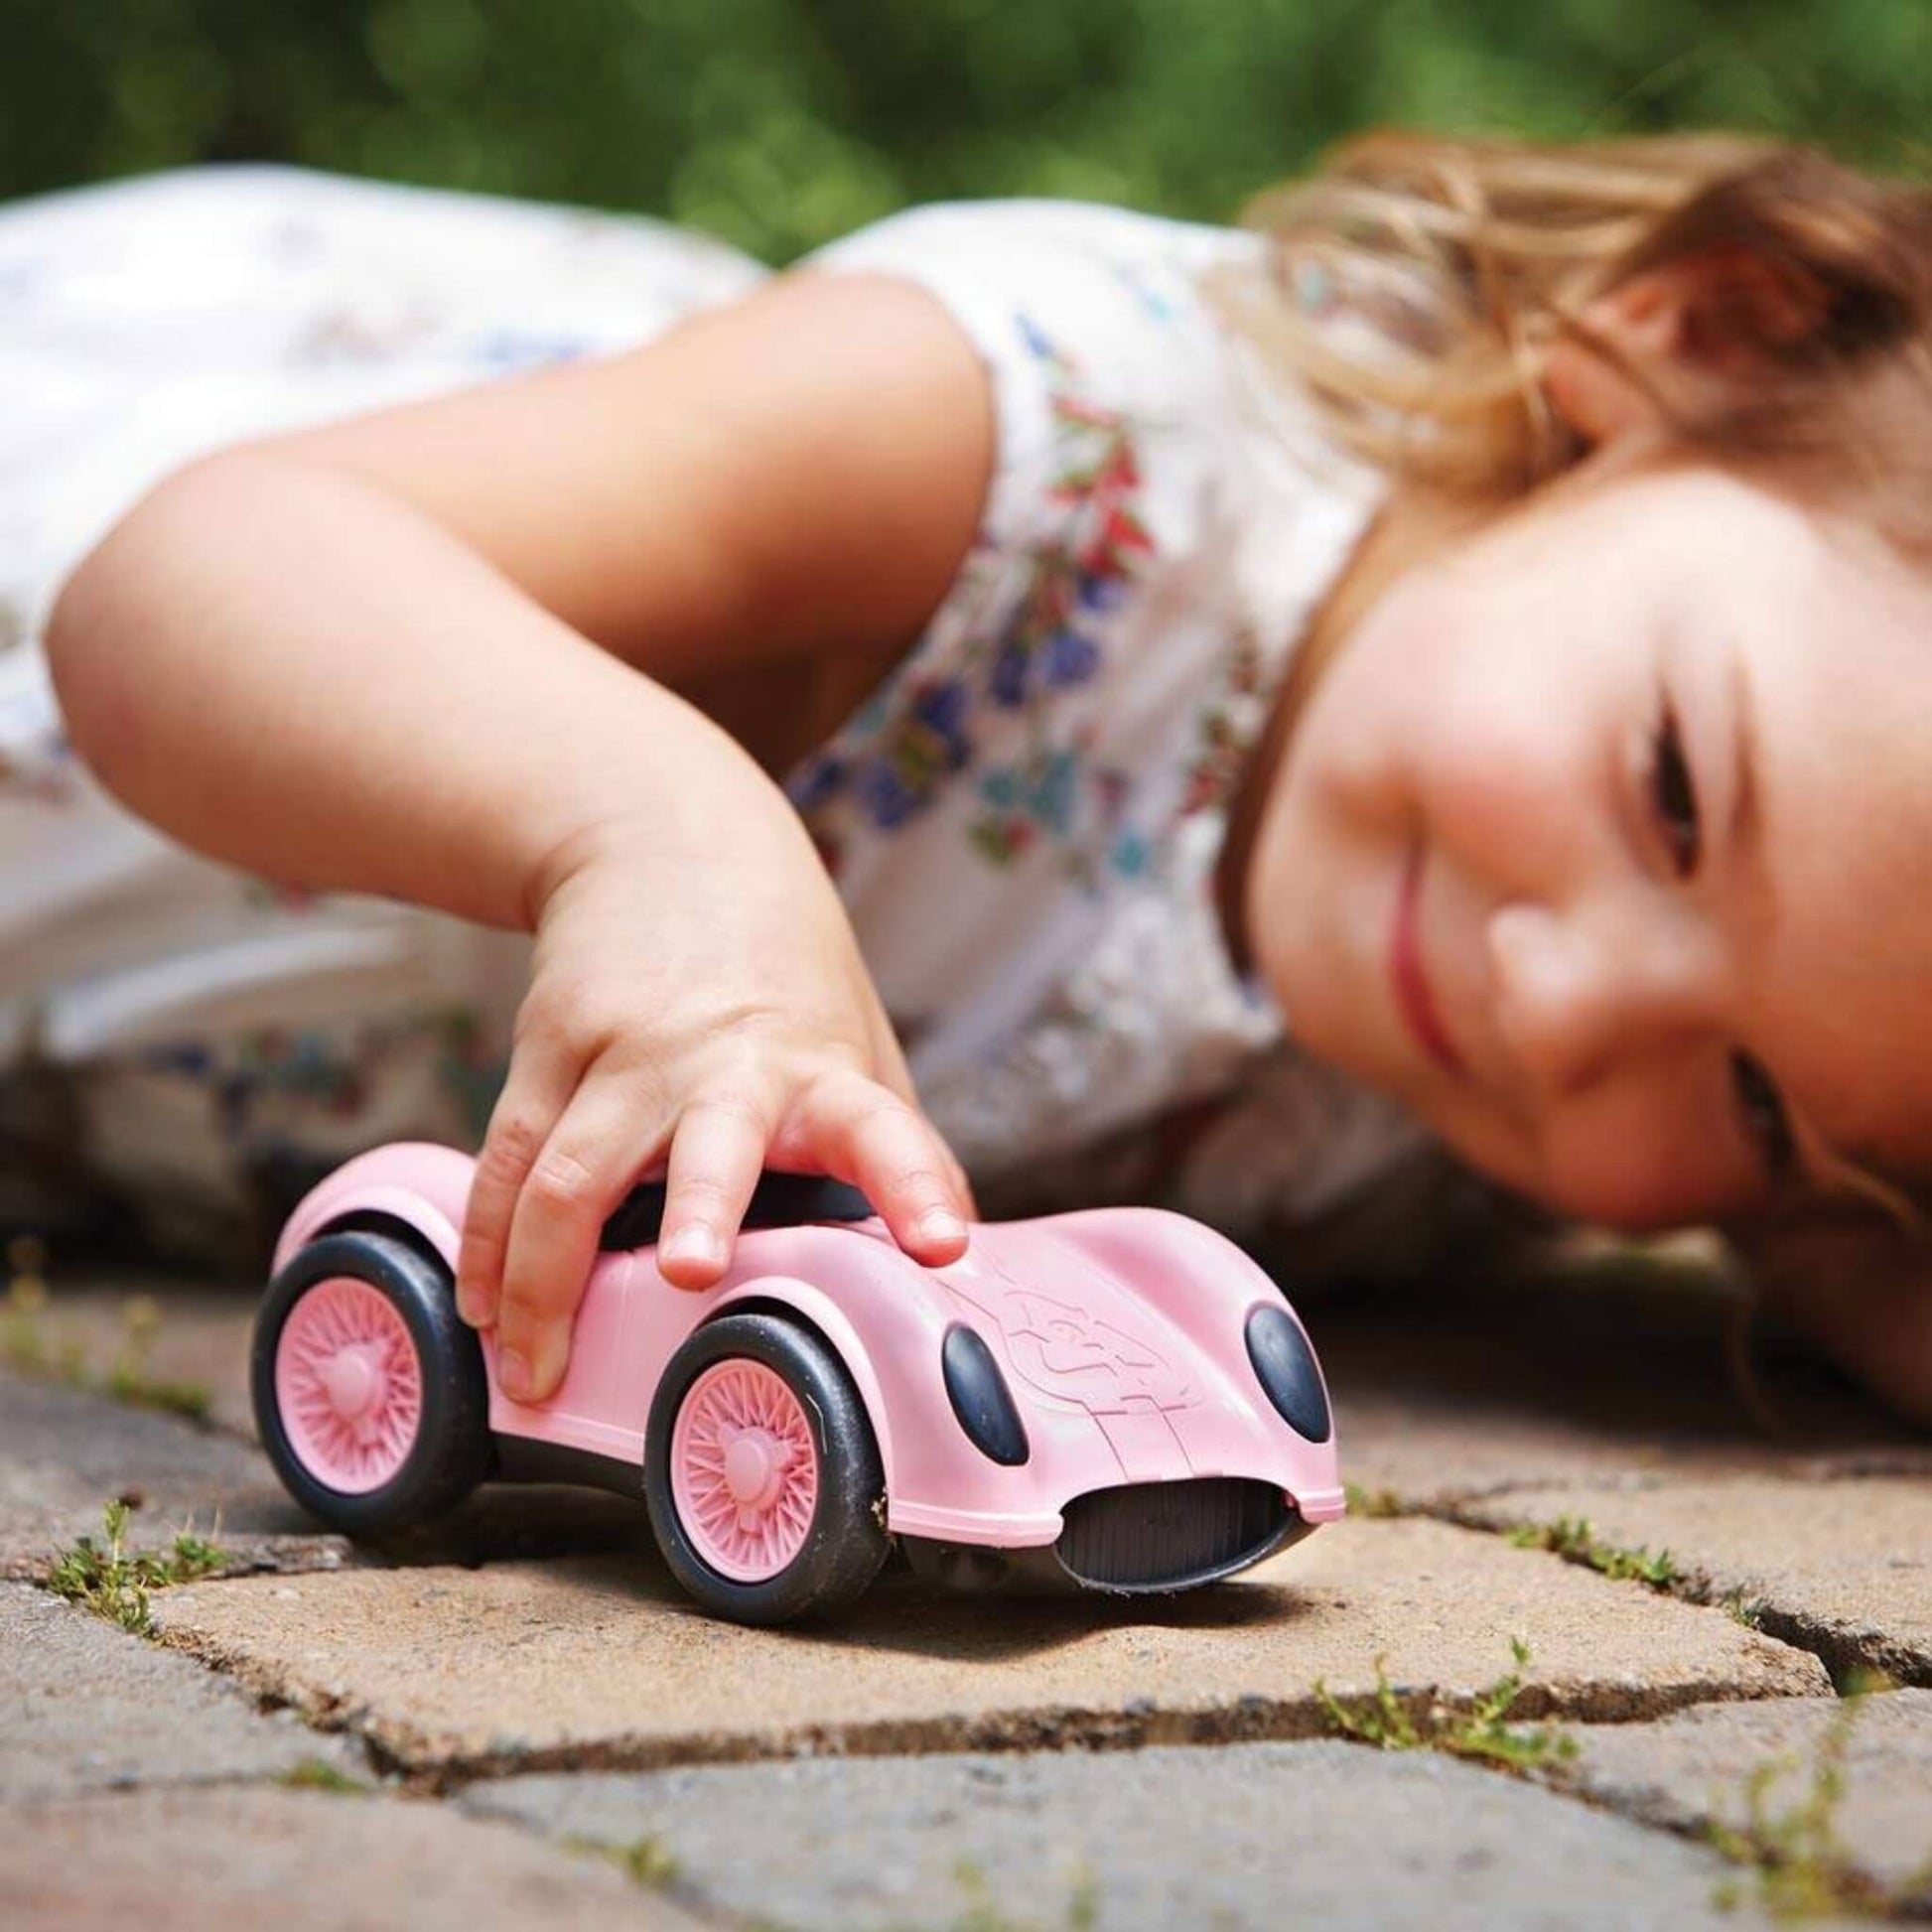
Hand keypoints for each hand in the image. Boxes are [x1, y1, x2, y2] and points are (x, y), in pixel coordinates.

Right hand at [453, 814, 973, 1402]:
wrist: (667, 837)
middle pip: (707, 1144)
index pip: (880, 1128)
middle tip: (692, 1271)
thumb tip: (962, 1246)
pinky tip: (482, 1311)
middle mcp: (724, 1065)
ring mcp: (626, 1055)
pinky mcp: (548, 1047)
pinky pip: (506, 1162)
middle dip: (702, 1208)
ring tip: (537, 1374)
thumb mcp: (857, 1044)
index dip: (913, 1185)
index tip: (940, 1244)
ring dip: (544, 1281)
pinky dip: (488, 1246)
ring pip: (569, 1171)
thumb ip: (893, 1144)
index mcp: (820, 1071)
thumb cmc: (780, 970)